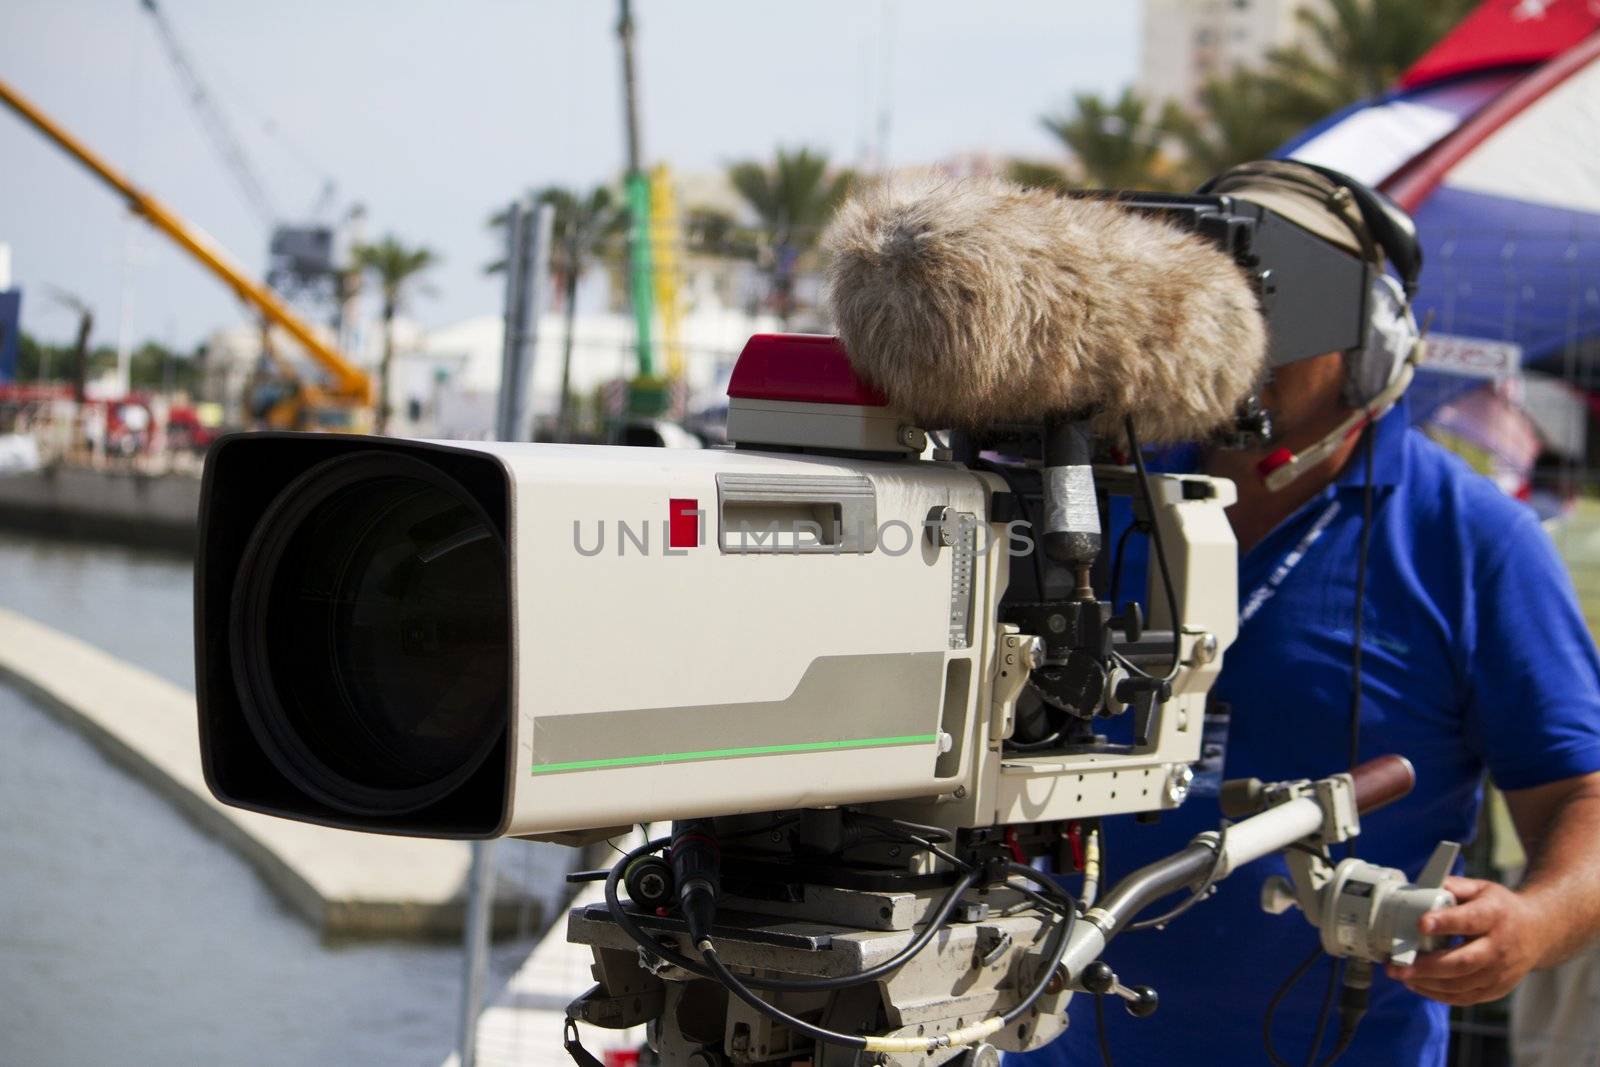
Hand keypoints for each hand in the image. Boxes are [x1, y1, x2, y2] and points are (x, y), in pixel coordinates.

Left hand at [1385, 876, 1548, 1005]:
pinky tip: (1417, 985)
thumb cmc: (1500, 908)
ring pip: (1462, 984)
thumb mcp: (1482, 888)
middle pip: (1464, 961)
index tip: (1421, 924)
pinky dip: (1439, 995)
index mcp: (1495, 916)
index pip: (1469, 920)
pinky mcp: (1496, 989)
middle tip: (1398, 966)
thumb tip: (1423, 887)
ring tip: (1400, 975)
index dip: (1445, 922)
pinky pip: (1465, 997)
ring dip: (1427, 983)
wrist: (1537, 932)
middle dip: (1428, 966)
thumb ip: (1454, 886)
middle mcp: (1500, 947)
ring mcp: (1500, 972)